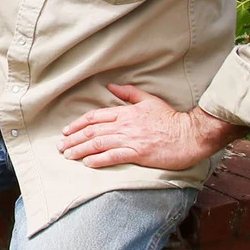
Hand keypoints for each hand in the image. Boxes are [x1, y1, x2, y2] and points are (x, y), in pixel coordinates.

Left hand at [58, 84, 241, 170]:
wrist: (190, 134)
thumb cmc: (171, 119)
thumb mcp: (149, 100)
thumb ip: (129, 93)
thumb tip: (111, 85)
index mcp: (126, 113)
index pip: (95, 117)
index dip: (78, 124)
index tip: (66, 131)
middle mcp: (124, 125)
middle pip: (92, 131)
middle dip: (73, 139)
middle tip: (60, 146)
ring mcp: (131, 139)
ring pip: (99, 143)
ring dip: (80, 150)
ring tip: (68, 155)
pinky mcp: (139, 153)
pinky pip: (114, 156)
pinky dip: (98, 159)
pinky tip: (87, 163)